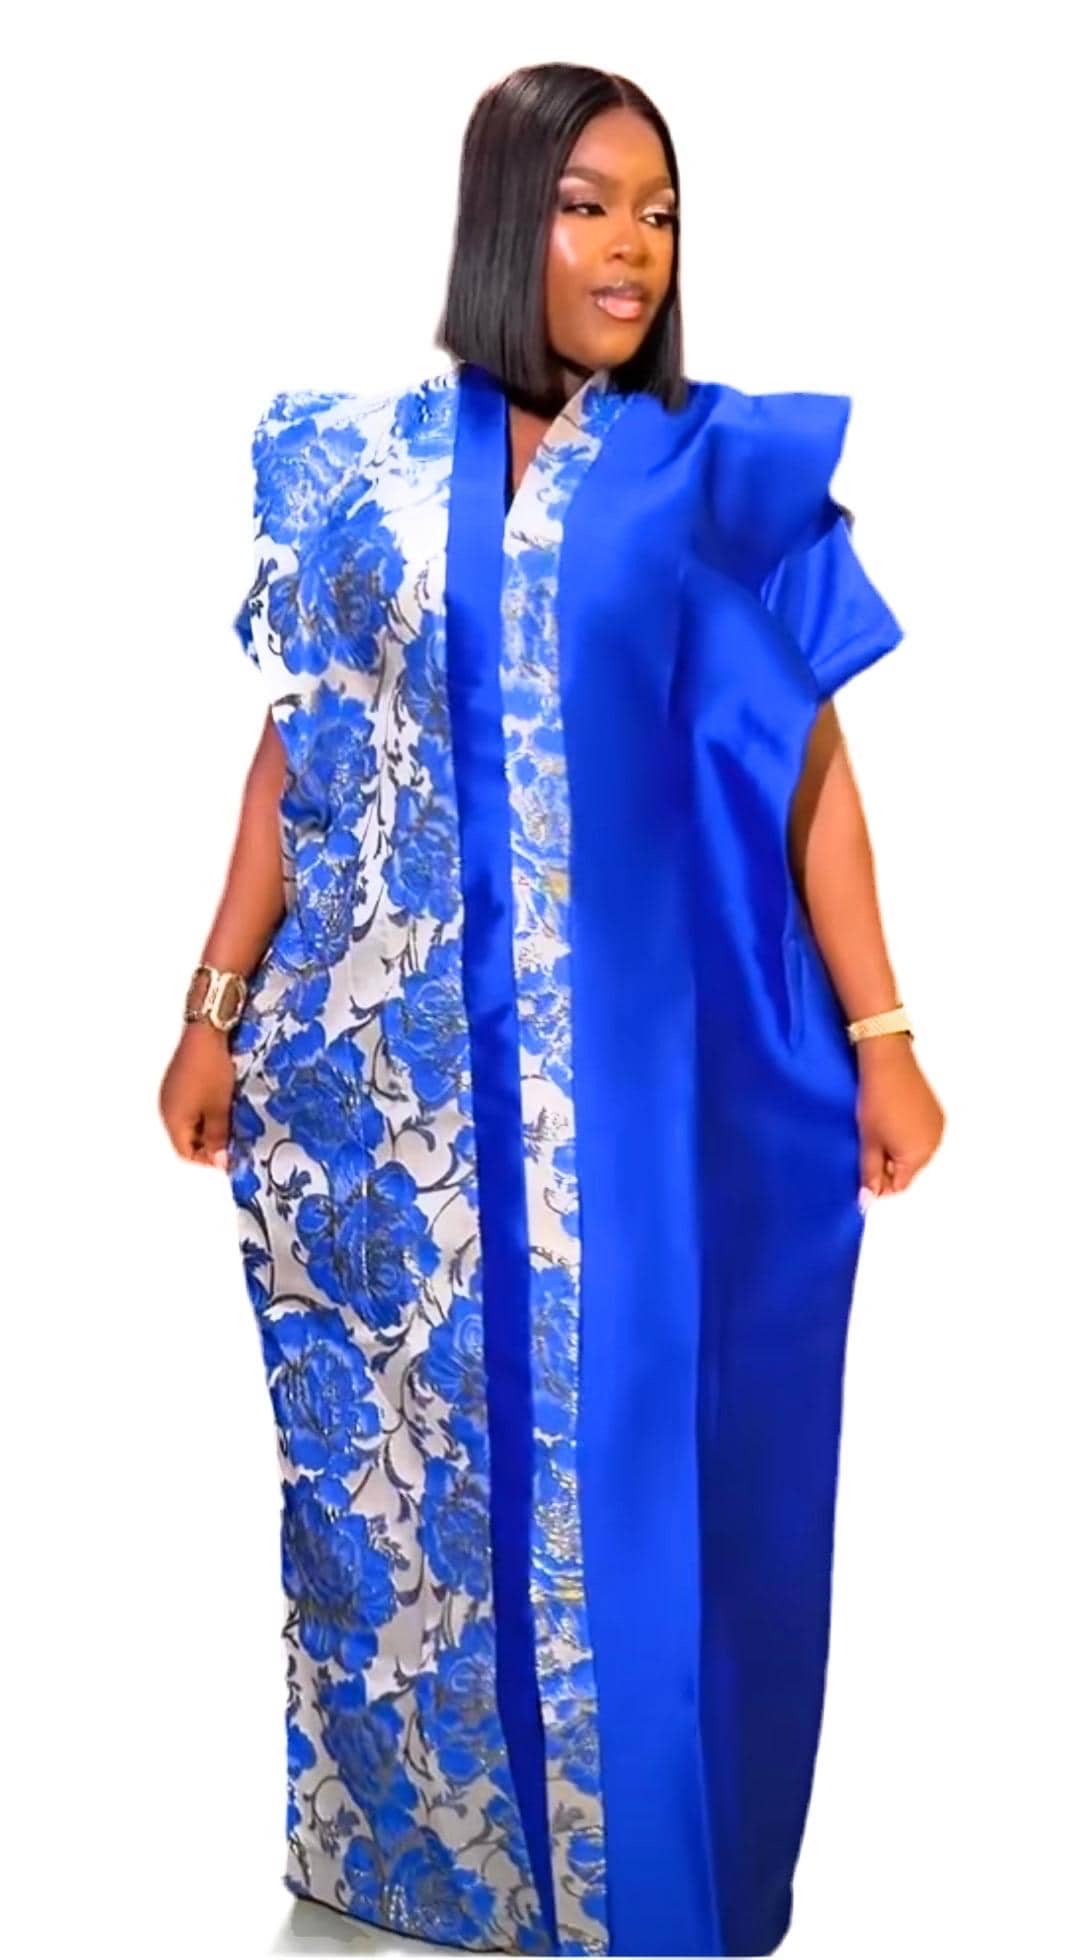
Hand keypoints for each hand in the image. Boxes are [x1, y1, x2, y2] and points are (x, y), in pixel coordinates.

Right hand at [158, 1021, 237, 1170]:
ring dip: (210, 1126)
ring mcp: (173, 1093)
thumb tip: (219, 1163)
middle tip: (235, 1139)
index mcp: (172, 1119)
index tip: (231, 1155)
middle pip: (187, 1138)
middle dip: (211, 1143)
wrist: (206, 1029)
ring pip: (191, 1122)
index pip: (186, 1153)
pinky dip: (207, 1110)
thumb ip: (218, 1137)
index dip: (208, 1159)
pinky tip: (224, 1103)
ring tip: (233, 1121)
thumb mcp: (219, 1107)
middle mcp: (167, 1109)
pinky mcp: (180, 1080)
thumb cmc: (211, 1069)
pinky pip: (192, 1105)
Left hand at [856, 1034, 945, 1200]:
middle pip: (909, 1170)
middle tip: (869, 1145)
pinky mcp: (936, 1113)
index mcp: (917, 1157)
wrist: (888, 1063)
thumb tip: (868, 1202)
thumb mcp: (868, 1141)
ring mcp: (937, 1128)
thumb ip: (869, 1174)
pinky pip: (922, 1135)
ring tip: (879, 1129)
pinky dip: (907, 1133)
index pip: (899, 1186)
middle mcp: (934, 1145)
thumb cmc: (876, 1102)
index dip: (879, 1182)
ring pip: (915, 1152)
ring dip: (897, 1149)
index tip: (864, 1167)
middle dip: (889, 1164)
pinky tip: (892, 1118)